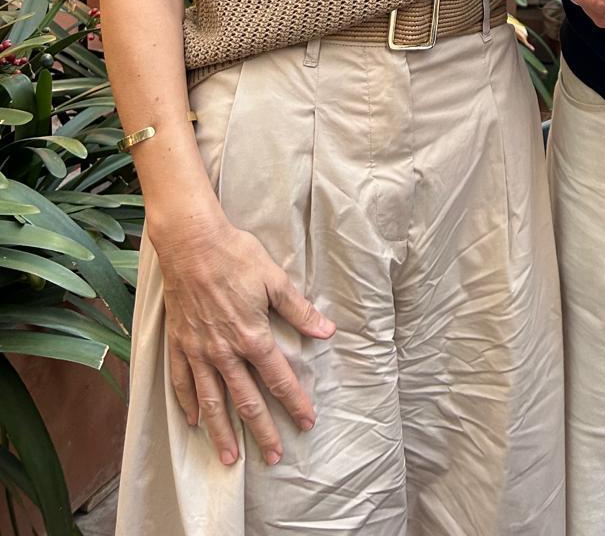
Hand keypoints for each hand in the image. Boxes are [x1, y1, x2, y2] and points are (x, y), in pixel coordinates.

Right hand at [152, 212, 334, 465]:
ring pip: (211, 401)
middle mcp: (224, 351)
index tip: (307, 422)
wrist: (191, 243)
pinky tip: (193, 422)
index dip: (295, 402)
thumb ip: (299, 310)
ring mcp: (198, 350)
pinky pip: (182, 381)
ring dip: (221, 432)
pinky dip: (188, 404)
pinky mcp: (179, 343)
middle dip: (262, 431)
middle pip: (246, 400)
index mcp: (252, 336)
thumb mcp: (274, 280)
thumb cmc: (236, 256)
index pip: (279, 378)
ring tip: (229, 459)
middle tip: (274, 457)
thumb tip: (326, 331)